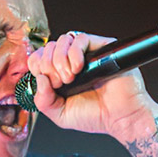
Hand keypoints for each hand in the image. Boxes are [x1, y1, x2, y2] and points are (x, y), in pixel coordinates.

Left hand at [25, 31, 157, 139]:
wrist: (120, 117)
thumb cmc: (96, 116)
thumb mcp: (60, 114)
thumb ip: (43, 100)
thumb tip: (39, 78)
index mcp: (60, 74)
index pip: (39, 58)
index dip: (37, 65)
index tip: (47, 82)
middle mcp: (71, 62)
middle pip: (48, 47)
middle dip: (48, 65)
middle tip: (60, 82)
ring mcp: (86, 54)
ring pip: (62, 41)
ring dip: (59, 59)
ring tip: (70, 78)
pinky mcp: (100, 48)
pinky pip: (80, 39)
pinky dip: (74, 53)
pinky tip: (78, 68)